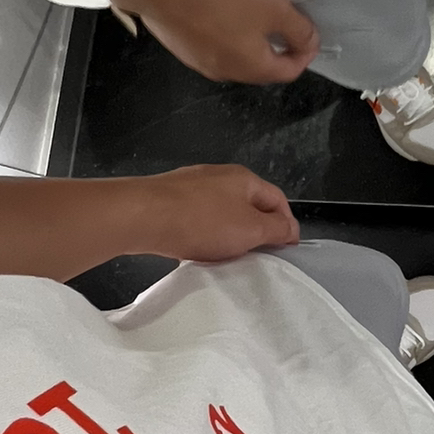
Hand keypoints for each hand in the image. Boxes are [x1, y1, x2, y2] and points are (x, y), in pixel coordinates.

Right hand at [133, 0, 320, 84]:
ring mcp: (199, 63)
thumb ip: (298, 29)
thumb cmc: (224, 0)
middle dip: (277, 48)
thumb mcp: (275, 9)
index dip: (305, 54)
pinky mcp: (181, 48)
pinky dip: (225, 34)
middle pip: (261, 66)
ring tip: (253, 14)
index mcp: (253, 69)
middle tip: (285, 22)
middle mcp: (226, 74)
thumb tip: (310, 44)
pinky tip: (221, 11)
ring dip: (249, 40)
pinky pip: (213, 45)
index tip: (311, 34)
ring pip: (235, 56)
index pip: (289, 72)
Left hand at [136, 163, 300, 261]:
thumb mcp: (250, 230)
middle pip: (248, 206)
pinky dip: (202, 234)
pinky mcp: (170, 199)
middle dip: (255, 231)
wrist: (142, 216)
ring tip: (224, 256)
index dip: (286, 225)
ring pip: (221, 213)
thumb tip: (290, 229)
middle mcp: (220, 176)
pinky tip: (195, 249)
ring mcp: (192, 186)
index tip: (286, 249)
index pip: (278, 200)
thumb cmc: (200, 221)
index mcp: (245, 179)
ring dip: (227, 234)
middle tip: (255, 256)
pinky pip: (196, 218)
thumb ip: (276, 230)